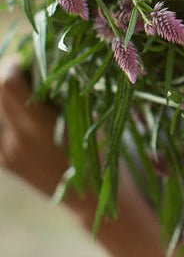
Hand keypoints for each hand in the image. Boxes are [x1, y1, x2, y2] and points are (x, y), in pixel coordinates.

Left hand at [0, 57, 82, 212]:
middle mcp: (15, 141)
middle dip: (6, 76)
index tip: (28, 62)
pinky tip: (22, 114)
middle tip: (25, 71)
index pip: (6, 84)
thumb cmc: (100, 153)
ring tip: (23, 92)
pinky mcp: (3, 161)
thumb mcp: (87, 117)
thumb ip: (61, 91)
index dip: (14, 65)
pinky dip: (4, 113)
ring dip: (4, 95)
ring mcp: (5, 153)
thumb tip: (45, 58)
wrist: (91, 199)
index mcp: (38, 128)